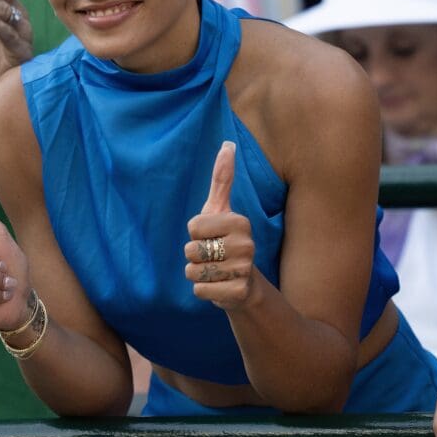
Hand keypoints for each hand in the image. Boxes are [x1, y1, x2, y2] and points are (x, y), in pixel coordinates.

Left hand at [184, 142, 256, 310]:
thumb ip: (222, 178)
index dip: (195, 234)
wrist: (244, 283)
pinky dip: (203, 290)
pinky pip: (200, 290)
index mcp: (240, 221)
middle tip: (212, 256)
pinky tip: (219, 286)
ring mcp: (244, 269)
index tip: (211, 236)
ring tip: (215, 271)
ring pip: (193, 271)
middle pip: (191, 250)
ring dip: (197, 274)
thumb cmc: (225, 240)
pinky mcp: (238, 292)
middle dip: (194, 256)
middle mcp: (246, 244)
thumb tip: (228, 143)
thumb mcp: (219, 209)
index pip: (193, 227)